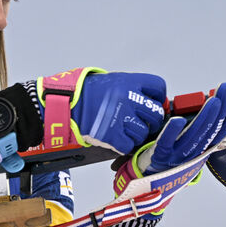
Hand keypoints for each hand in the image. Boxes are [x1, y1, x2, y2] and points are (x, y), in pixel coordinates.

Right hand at [37, 68, 165, 155]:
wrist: (66, 104)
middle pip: (156, 113)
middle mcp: (128, 98)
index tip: (153, 103)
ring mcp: (121, 117)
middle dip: (150, 120)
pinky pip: (129, 145)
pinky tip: (116, 138)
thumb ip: (133, 88)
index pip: (159, 87)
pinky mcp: (112, 135)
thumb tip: (151, 100)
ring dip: (135, 134)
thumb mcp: (113, 81)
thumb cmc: (88, 93)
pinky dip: (123, 145)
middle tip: (140, 122)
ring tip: (124, 130)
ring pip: (143, 132)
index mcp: (130, 82)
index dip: (158, 97)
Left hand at [136, 82, 225, 175]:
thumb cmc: (171, 157)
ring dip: (205, 117)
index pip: (221, 129)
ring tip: (213, 100)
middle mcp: (193, 151)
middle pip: (211, 128)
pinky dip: (173, 131)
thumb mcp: (190, 142)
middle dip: (221, 107)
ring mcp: (178, 154)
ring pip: (194, 135)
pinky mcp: (161, 154)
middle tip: (225, 89)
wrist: (152, 177)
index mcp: (202, 147)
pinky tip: (178, 120)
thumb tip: (213, 105)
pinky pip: (167, 142)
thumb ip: (200, 127)